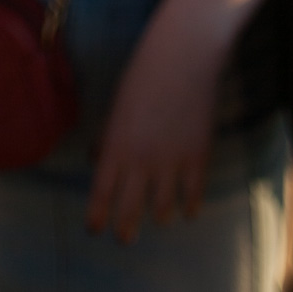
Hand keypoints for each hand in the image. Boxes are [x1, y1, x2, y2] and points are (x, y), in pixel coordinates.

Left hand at [87, 3, 229, 243]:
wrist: (184, 53)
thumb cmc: (144, 72)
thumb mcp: (118, 104)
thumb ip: (108, 136)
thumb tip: (95, 159)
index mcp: (117, 144)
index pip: (102, 193)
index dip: (97, 216)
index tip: (94, 229)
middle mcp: (142, 159)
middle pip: (130, 211)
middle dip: (125, 230)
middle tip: (124, 238)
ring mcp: (172, 161)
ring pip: (162, 211)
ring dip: (159, 216)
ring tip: (158, 216)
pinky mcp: (198, 157)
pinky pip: (192, 197)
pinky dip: (189, 208)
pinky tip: (186, 210)